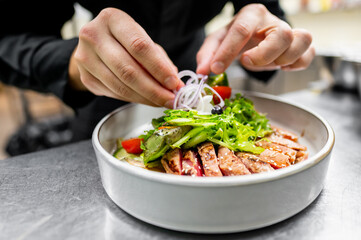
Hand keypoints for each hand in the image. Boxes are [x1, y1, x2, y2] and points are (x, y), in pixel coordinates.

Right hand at [68, 8, 182, 107]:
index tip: (173, 83)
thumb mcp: (141, 39)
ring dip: (145, 98)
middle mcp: (94, 36)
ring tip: (161, 101)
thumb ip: (159, 59)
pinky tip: (146, 100)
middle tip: (170, 99)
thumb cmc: (123, 40)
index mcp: (112, 20)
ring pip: (121, 86)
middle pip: (128, 70)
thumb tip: (175, 84)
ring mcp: (86, 58)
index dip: (159, 68)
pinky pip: (114, 93)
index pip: (139, 46)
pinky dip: (134, 99)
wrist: (93, 45)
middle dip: (154, 89)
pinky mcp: (85, 77)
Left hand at [196, 4, 314, 74]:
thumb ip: (208, 55)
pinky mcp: (300, 46)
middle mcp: (273, 21)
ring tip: (265, 64)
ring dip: (283, 59)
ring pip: (301, 41)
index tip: (215, 68)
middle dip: (263, 55)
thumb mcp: (217, 42)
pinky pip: (308, 55)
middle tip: (246, 62)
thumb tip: (203, 71)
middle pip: (282, 35)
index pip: (242, 30)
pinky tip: (282, 66)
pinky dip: (296, 64)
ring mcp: (290, 32)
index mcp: (251, 14)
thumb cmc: (236, 38)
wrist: (254, 36)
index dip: (227, 52)